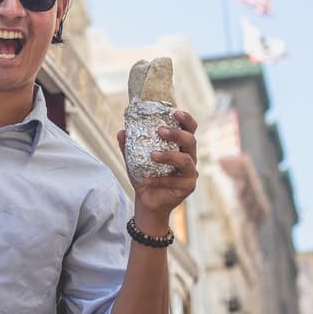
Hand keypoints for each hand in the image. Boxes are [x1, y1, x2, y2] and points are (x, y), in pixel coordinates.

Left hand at [117, 110, 197, 228]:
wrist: (147, 201)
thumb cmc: (145, 176)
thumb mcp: (134, 160)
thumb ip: (129, 147)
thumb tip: (121, 132)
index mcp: (180, 146)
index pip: (189, 128)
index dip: (185, 119)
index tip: (174, 112)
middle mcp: (189, 156)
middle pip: (191, 140)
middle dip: (177, 133)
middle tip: (160, 130)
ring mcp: (190, 172)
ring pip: (186, 160)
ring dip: (169, 156)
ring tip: (152, 155)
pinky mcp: (188, 187)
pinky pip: (175, 181)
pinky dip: (159, 179)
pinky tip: (146, 179)